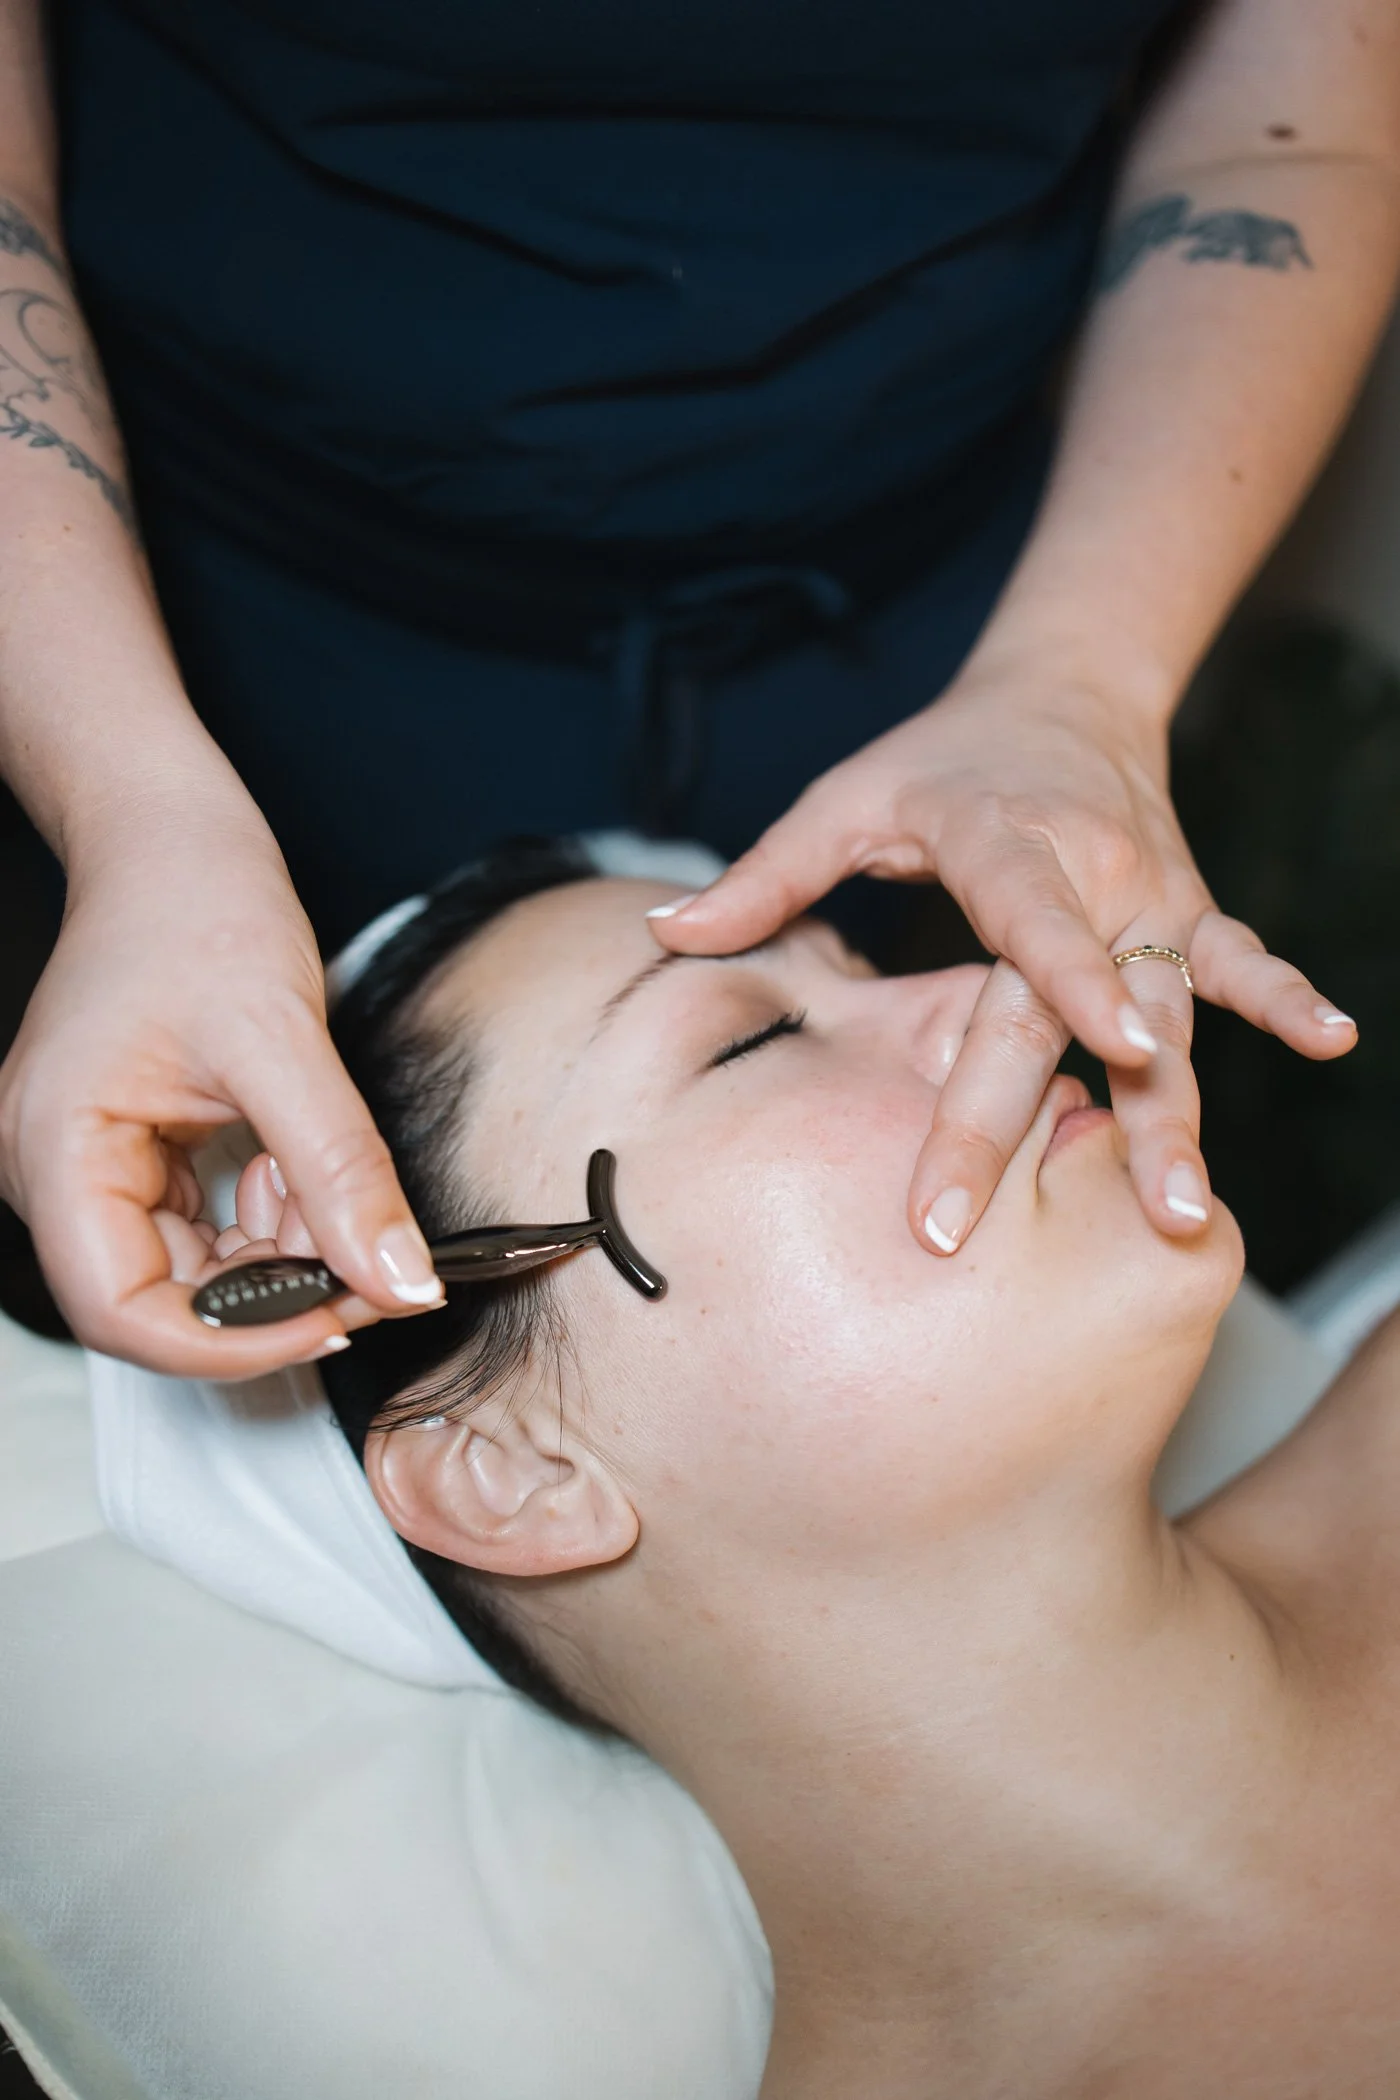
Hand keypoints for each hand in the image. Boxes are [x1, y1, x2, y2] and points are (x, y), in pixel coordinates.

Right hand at [0, 789, 442, 1374]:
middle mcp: (53, 1170)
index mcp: (54, 1146)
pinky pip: (200, 1232)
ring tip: (324, 1188)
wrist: (175, 841)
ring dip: (275, 1256)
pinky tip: (292, 1172)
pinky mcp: (131, 1158)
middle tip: (365, 1264)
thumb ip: (341, 1170)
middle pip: (158, 1303)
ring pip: (189, 1274)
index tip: (335, 1319)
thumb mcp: (284, 1040)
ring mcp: (90, 1167)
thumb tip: (398, 1278)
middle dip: (269, 1294)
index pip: (121, 1311)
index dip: (230, 1341)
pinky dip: (264, 1222)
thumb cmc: (197, 906)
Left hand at [647, 664, 1356, 1250]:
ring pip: (1168, 1015)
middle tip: (1045, 1220)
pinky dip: (1284, 997)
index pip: (1031, 921)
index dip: (1068, 982)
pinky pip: (1237, 961)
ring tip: (1182, 1210)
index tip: (1103, 1048)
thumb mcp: (846, 799)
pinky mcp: (1187, 910)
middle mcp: (1088, 871)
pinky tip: (1334, 1039)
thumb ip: (765, 875)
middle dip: (1047, 1115)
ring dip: (1179, 1113)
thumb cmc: (938, 761)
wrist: (1061, 694)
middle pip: (1070, 1006)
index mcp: (1000, 837)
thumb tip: (665, 935)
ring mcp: (1149, 895)